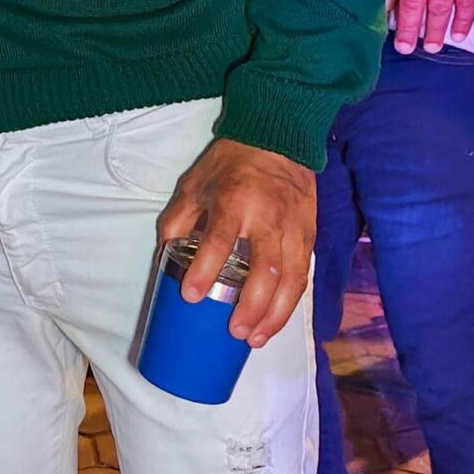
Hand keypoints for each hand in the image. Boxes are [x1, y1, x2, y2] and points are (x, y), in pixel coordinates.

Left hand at [158, 136, 314, 345]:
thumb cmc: (232, 161)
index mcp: (234, 200)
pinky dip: (291, 301)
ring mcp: (294, 227)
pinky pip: (303, 273)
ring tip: (257, 337)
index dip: (205, 271)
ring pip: (292, 279)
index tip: (191, 296)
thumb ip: (177, 221)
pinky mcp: (310, 233)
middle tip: (235, 332)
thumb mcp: (194, 184)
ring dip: (276, 314)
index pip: (219, 241)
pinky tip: (277, 318)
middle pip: (266, 271)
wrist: (279, 135)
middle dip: (251, 307)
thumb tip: (163, 260)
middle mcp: (268, 217)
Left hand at [386, 0, 473, 53]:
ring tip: (430, 47)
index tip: (376, 27)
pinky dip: (463, 20)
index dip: (383, 7)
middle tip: (402, 47)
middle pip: (412, 2)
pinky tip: (458, 34)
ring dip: (434, 29)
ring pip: (439, 6)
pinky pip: (467, 2)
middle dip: (406, 28)